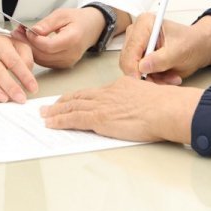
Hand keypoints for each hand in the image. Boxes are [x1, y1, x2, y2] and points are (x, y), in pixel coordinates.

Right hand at [0, 32, 37, 103]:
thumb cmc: (3, 47)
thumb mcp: (18, 45)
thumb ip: (26, 57)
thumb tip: (28, 74)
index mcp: (0, 44)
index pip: (13, 61)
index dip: (24, 76)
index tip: (33, 88)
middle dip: (11, 87)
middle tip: (21, 98)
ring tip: (5, 99)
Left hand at [22, 7, 104, 68]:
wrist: (91, 28)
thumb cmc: (78, 20)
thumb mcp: (62, 14)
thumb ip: (47, 24)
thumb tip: (33, 31)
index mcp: (73, 39)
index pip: (48, 46)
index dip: (34, 39)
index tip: (27, 30)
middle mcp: (71, 54)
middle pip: (43, 55)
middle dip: (28, 44)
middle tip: (17, 32)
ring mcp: (68, 62)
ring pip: (42, 60)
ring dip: (30, 49)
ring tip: (22, 36)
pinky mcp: (63, 65)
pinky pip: (45, 62)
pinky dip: (36, 53)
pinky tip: (31, 44)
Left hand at [41, 77, 201, 143]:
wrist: (166, 109)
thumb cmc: (165, 105)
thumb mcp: (149, 96)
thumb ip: (139, 100)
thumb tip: (140, 108)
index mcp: (120, 86)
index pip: (94, 92)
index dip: (80, 96)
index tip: (72, 100)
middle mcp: (108, 93)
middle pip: (79, 96)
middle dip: (62, 102)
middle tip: (50, 106)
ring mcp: (102, 105)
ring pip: (72, 106)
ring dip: (55, 111)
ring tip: (45, 115)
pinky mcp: (99, 119)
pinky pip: (73, 119)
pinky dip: (59, 121)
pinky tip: (51, 124)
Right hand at [119, 14, 210, 83]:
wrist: (199, 47)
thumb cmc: (191, 42)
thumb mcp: (179, 51)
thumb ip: (161, 59)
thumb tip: (142, 66)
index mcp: (145, 23)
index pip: (131, 48)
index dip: (133, 67)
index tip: (141, 80)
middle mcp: (137, 33)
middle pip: (128, 60)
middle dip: (146, 75)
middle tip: (164, 80)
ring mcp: (137, 46)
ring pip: (133, 70)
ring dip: (153, 78)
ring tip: (171, 76)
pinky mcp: (140, 57)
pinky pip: (140, 74)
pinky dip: (154, 79)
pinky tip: (167, 76)